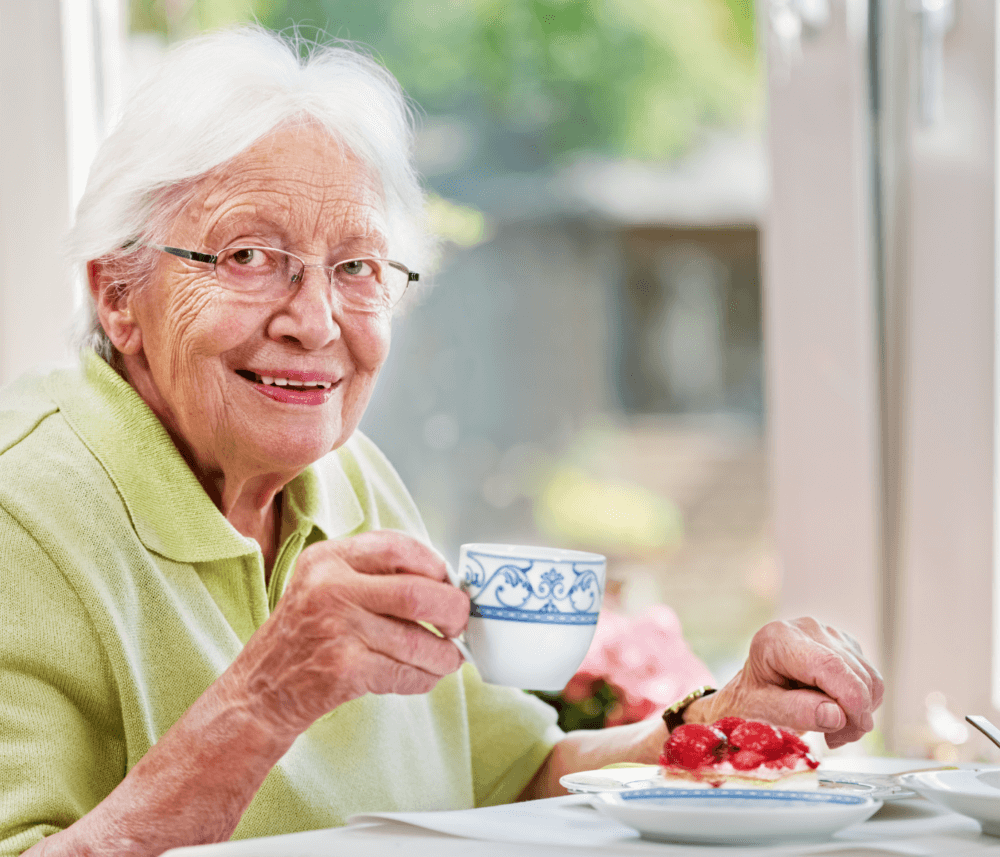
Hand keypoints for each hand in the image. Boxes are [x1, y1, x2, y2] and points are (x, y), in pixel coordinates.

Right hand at [230, 530, 468, 737]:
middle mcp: (330, 588)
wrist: (260, 689)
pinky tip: (425, 675)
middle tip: (459, 624)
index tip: (447, 582)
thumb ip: (373, 573)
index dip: (434, 564)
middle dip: (452, 611)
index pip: (398, 546)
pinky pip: (404, 673)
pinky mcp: (343, 670)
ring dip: (444, 654)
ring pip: (417, 640)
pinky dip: (425, 677)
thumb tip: (445, 582)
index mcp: (328, 558)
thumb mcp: (324, 583)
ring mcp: (336, 629)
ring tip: (449, 658)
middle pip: (418, 593)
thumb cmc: (307, 633)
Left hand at [691, 617, 883, 747]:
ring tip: (832, 730)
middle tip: (833, 739)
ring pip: (869, 677)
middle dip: (854, 715)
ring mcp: (829, 633)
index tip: (852, 729)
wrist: (753, 689)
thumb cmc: (752, 700)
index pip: (829, 665)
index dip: (850, 700)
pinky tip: (838, 714)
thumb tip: (836, 715)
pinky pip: (870, 678)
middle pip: (854, 673)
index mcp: (779, 638)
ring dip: (860, 712)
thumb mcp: (761, 710)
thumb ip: (795, 712)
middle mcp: (807, 628)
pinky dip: (863, 703)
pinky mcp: (844, 644)